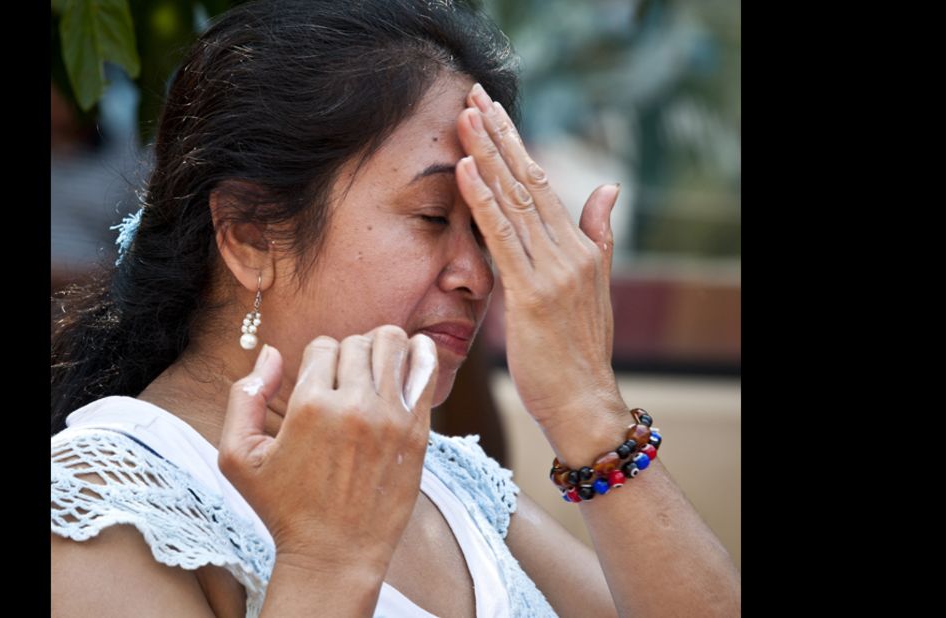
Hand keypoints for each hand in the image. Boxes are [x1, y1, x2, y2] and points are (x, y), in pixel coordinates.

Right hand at [218, 326, 439, 576]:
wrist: (334, 555)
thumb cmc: (284, 509)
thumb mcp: (239, 458)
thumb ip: (244, 397)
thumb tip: (270, 352)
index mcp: (308, 406)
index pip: (322, 346)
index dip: (318, 360)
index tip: (318, 385)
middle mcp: (352, 406)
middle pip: (358, 342)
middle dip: (349, 354)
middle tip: (346, 382)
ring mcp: (389, 418)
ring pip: (394, 344)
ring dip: (382, 349)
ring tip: (375, 370)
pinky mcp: (417, 432)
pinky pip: (424, 371)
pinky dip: (420, 355)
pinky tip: (412, 357)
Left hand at [454, 83, 628, 465]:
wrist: (584, 403)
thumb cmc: (578, 353)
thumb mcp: (592, 288)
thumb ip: (597, 235)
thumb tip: (609, 188)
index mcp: (579, 248)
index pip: (542, 183)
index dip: (515, 144)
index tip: (492, 110)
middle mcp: (568, 251)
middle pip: (528, 180)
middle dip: (498, 135)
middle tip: (472, 94)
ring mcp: (552, 271)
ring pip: (514, 201)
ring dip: (486, 155)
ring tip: (464, 117)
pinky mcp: (530, 294)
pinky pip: (502, 238)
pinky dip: (482, 201)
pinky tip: (465, 170)